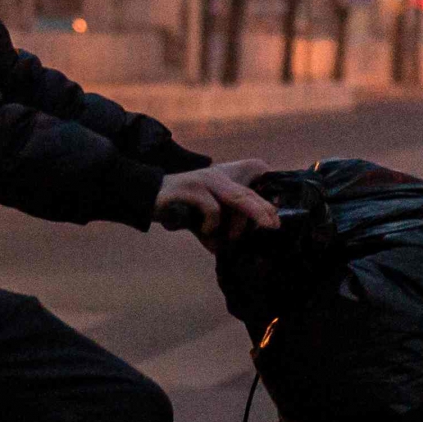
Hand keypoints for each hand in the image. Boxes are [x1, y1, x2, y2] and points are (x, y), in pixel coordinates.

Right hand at [155, 163, 279, 242]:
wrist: (146, 197)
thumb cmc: (179, 208)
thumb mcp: (204, 215)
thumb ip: (220, 224)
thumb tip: (235, 245)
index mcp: (224, 180)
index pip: (252, 188)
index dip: (267, 202)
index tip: (277, 220)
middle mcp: (217, 176)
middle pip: (248, 194)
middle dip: (264, 211)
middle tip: (274, 227)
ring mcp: (205, 180)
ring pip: (236, 199)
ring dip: (237, 225)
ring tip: (229, 241)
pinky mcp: (191, 188)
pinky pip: (212, 209)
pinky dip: (211, 226)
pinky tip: (204, 232)